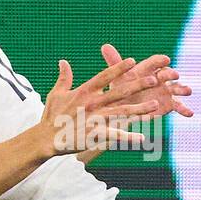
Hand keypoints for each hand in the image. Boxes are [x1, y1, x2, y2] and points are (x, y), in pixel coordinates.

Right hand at [39, 56, 161, 155]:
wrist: (44, 138)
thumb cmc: (51, 116)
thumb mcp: (56, 93)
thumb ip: (63, 77)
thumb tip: (63, 61)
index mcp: (83, 92)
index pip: (104, 76)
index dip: (119, 68)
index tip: (133, 61)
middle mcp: (91, 103)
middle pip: (118, 92)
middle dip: (137, 85)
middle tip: (154, 79)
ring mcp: (94, 119)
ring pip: (121, 112)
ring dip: (139, 109)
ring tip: (156, 105)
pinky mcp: (94, 135)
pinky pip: (115, 136)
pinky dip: (128, 137)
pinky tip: (142, 137)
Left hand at [100, 43, 192, 119]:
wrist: (126, 105)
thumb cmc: (122, 88)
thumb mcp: (118, 76)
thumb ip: (115, 61)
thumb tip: (105, 45)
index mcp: (149, 69)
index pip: (156, 62)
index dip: (161, 61)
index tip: (166, 59)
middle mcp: (160, 78)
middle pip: (168, 74)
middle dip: (171, 75)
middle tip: (175, 75)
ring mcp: (166, 91)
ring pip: (177, 88)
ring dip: (183, 88)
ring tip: (188, 91)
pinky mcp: (169, 104)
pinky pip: (179, 106)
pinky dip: (185, 109)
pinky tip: (190, 113)